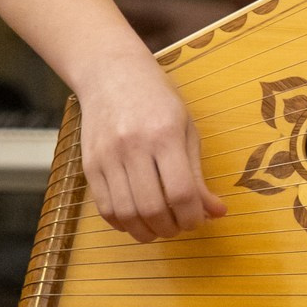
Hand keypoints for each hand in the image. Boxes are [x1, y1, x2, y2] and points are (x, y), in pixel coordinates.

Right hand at [76, 62, 226, 241]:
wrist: (111, 73)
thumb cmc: (157, 99)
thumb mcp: (186, 129)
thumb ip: (198, 174)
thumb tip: (217, 213)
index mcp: (164, 135)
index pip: (180, 192)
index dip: (192, 217)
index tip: (198, 219)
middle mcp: (133, 146)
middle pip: (151, 208)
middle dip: (171, 229)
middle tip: (180, 226)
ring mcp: (107, 157)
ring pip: (126, 213)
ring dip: (146, 232)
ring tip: (159, 228)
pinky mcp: (89, 165)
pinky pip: (104, 208)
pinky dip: (122, 223)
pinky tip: (136, 220)